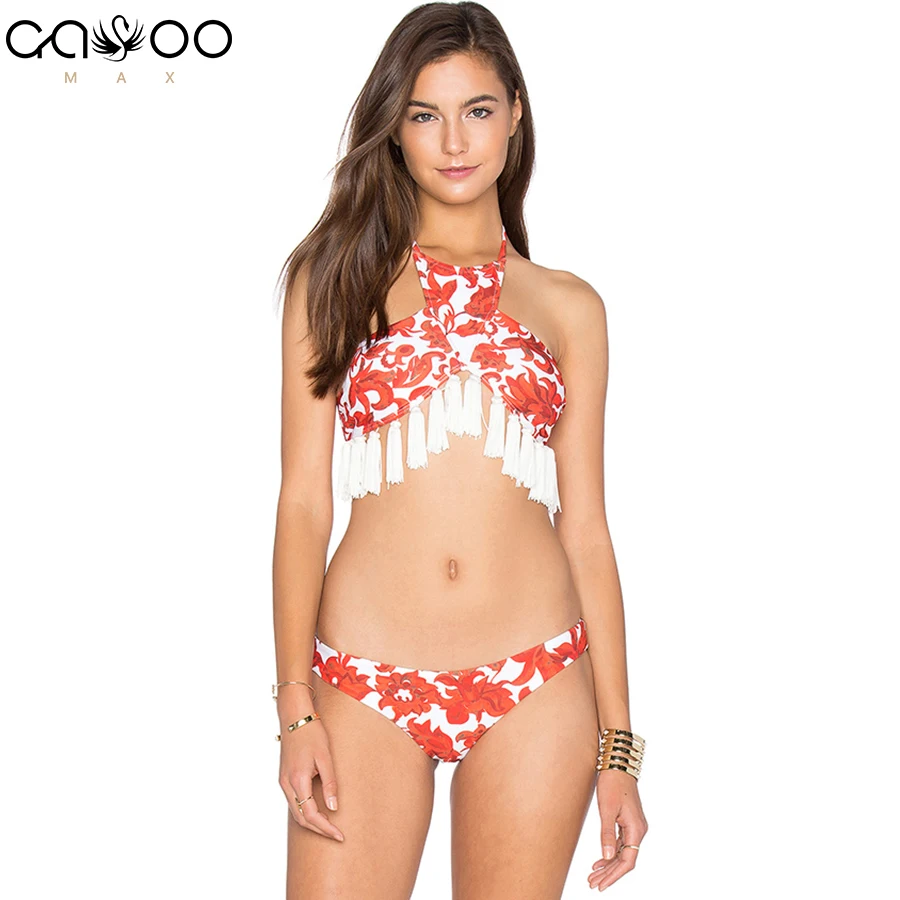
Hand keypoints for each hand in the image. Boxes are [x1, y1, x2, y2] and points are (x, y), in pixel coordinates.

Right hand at [278, 714, 344, 841]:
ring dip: (311, 822)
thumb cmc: (312, 733)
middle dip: (319, 830)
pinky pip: (293, 802)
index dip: (325, 828)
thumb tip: (333, 808)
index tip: (339, 835)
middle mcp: (287, 785)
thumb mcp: (325, 757)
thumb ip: (330, 783)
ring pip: (295, 812)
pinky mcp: (284, 778)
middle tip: (336, 834)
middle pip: (301, 819)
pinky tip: (316, 811)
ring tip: (329, 826)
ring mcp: (283, 782)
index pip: (311, 815)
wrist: (294, 718)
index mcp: (298, 781)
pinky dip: (304, 811)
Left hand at [587, 769, 647, 890]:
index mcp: (636, 829)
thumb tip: (608, 856)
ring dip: (608, 865)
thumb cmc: (612, 783)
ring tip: (593, 875)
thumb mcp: (606, 809)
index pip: (627, 861)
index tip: (601, 885)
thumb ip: (607, 834)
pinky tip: (600, 860)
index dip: (614, 875)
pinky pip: (621, 843)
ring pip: (622, 852)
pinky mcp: (628, 821)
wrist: (618, 764)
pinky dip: (610, 853)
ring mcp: (634, 826)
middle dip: (609, 873)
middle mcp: (638, 830)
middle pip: (625, 859)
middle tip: (592, 883)